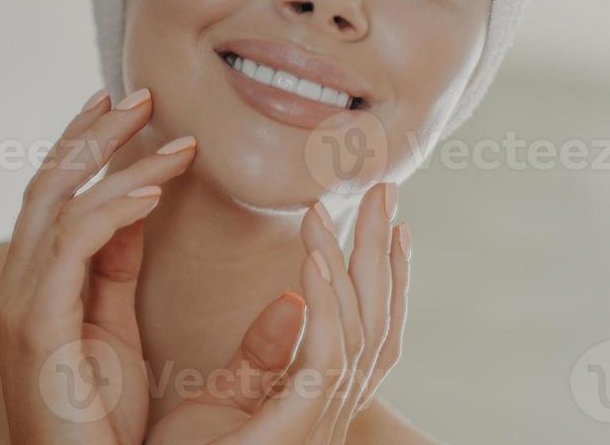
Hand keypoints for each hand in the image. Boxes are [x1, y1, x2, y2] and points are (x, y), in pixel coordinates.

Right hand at [0, 87, 195, 443]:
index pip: (53, 196)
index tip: (123, 104)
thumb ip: (119, 271)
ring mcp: (19, 302)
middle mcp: (16, 285)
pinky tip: (155, 189)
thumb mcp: (116, 335)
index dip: (84, 145)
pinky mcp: (36, 324)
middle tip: (141, 92)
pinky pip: (73, 243)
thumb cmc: (99, 426)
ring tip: (170, 137)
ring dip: (114, 160)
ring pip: (58, 201)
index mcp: (34, 286)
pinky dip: (114, 208)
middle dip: (92, 132)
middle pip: (46, 183)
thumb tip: (138, 209)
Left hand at [147, 185, 412, 443]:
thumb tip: (292, 301)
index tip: (387, 220)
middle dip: (384, 256)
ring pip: (362, 332)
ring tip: (337, 206)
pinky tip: (316, 258)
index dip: (382, 277)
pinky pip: (327, 358)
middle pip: (379, 324)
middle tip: (385, 189)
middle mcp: (328, 415)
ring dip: (353, 263)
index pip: (366, 331)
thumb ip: (260, 356)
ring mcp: (319, 424)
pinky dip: (329, 304)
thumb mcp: (222, 401)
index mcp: (313, 405)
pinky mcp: (296, 429)